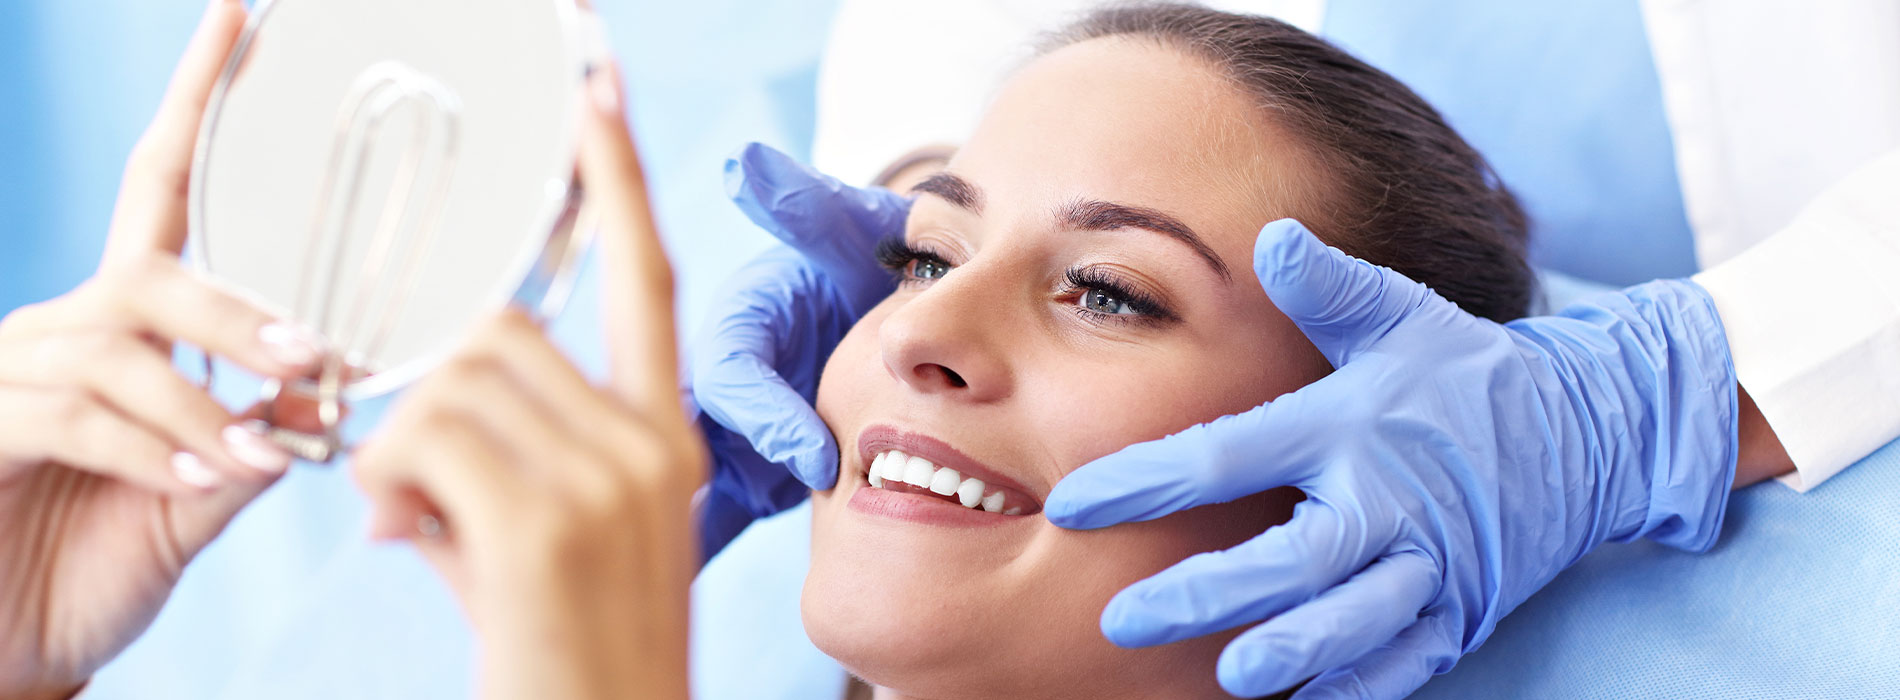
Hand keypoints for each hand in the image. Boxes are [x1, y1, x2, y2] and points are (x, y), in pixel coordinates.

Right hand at [0, 2, 322, 696]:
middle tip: (316, 358)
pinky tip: (196, 476)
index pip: (163, 191)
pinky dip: (148, 443)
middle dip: (238, 315)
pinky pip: (71, 412)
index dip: (195, 101)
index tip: (242, 16)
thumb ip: (257, 438)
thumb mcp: (201, 495)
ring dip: (201, 399)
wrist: (17, 648)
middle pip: (153, 270)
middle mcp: (65, 331)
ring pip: (118, 343)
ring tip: (259, 455)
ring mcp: (14, 374)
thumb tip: (327, 393)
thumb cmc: (97, 561)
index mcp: (127, 328)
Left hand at [352, 64, 703, 699]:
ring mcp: (607, 478)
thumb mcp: (558, 547)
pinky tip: (402, 537)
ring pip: (449, 382)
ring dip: (397, 447)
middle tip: (406, 484)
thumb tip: (396, 434)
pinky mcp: (546, 522)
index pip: (645, 280)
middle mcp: (649, 442)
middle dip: (427, 395)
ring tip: (410, 524)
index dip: (616, 181)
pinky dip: (384, 483)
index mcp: (664, 437)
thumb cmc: (571, 661)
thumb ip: (498, 461)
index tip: (595, 92)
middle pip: (496, 331)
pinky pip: (421, 439)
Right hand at [690, 144, 908, 553]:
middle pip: (690, 436)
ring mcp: (722, 432)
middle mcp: (717, 378)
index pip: (733, 372)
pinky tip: (671, 601)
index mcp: (737, 323)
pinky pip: (706, 515)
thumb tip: (750, 168)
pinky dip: (692, 549)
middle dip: (705, 492)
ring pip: (684, 483)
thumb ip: (809, 208)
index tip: (817, 456)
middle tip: (732, 548)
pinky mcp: (738, 474)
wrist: (876, 306)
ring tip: (676, 583)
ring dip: (685, 529)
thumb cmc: (858, 264)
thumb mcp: (842, 232)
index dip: (768, 415)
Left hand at [1045, 219, 1739, 698]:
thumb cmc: (1467, 370)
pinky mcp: (1463, 612)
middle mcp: (1389, 499)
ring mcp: (1431, 564)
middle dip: (1208, 592)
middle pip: (1293, 556)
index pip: (1232, 453)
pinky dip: (1362, 686)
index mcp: (1350, 425)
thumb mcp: (1403, 315)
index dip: (1149, 480)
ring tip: (1229, 676)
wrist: (1593, 429)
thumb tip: (1270, 236)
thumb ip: (1330, 287)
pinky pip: (1408, 661)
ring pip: (1355, 619)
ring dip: (1294, 650)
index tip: (1072, 503)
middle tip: (1124, 619)